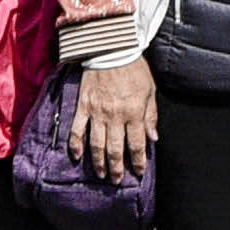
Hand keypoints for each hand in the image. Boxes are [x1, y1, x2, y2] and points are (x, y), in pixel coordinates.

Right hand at [71, 56, 157, 181]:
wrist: (111, 48)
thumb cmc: (133, 68)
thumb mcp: (150, 90)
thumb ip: (151, 116)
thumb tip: (153, 138)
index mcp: (134, 112)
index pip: (136, 144)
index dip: (138, 161)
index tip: (139, 172)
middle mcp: (115, 116)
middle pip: (115, 149)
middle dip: (118, 168)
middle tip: (118, 181)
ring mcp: (97, 112)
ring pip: (97, 144)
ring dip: (99, 162)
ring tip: (102, 174)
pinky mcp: (83, 106)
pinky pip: (77, 129)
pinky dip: (76, 144)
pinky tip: (77, 156)